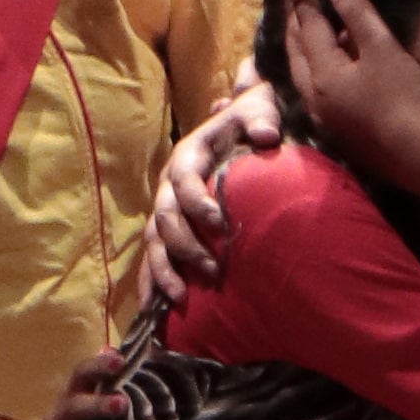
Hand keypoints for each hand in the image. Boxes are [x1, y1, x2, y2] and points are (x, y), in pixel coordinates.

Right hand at [146, 77, 283, 300]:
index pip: (184, 180)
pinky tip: (155, 308)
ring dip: (164, 271)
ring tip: (181, 298)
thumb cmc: (251, 121)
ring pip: (154, 242)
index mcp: (188, 155)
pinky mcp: (168, 229)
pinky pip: (154, 256)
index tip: (221, 224)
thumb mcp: (259, 110)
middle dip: (186, 246)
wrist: (239, 124)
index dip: (197, 202)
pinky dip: (153, 281)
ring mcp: (165, 208)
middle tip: (212, 269)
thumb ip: (262, 118)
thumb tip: (266, 135)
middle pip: (165, 218)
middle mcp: (169, 184)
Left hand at [279, 0, 419, 197]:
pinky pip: (315, 84)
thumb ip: (357, 15)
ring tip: (306, 14)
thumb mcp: (384, 50)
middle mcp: (312, 95)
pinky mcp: (338, 126)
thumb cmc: (406, 97)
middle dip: (293, 13)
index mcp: (321, 74)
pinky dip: (316, 60)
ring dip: (302, 38)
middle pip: (295, 45)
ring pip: (302, 67)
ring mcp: (323, 114)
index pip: (306, 20)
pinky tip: (331, 53)